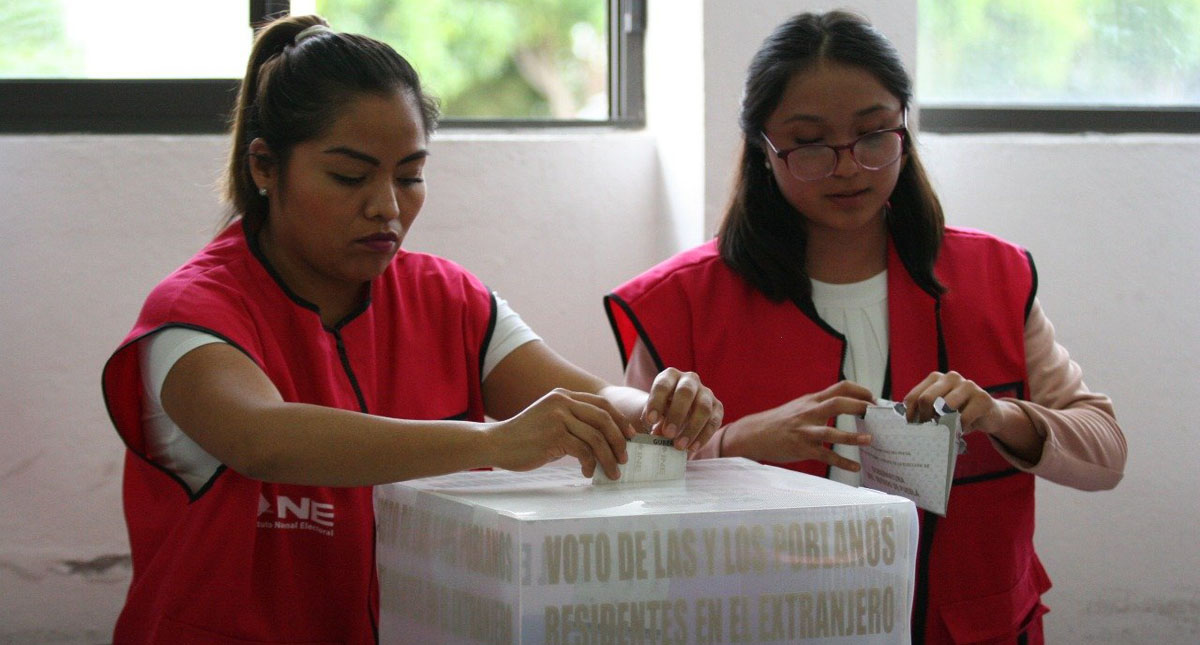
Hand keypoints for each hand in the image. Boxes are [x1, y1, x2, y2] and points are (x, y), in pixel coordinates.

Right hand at [487, 388, 634, 478]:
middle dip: (619, 440)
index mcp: (563, 395)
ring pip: (596, 437)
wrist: (497, 443)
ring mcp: (558, 418)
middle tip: (624, 458)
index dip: (620, 420)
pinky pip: (583, 451)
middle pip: (603, 418)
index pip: (602, 404)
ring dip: (608, 458)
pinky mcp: (553, 436)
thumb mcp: (550, 419)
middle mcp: (562, 402)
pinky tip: (588, 472)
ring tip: (611, 472)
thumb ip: (572, 421)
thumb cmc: (525, 437)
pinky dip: (590, 464)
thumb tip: (603, 439)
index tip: (629, 437)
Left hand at [642, 368, 722, 452]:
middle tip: (668, 434)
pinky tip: (692, 448)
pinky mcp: (717, 407)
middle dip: (677, 414)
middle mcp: (690, 380)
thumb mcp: (654, 412)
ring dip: (692, 428)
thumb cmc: (662, 410)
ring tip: (679, 446)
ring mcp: (706, 392)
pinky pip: (714, 422)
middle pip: (686, 392)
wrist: (678, 412)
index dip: (656, 402)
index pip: (663, 385)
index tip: (650, 420)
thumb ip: (653, 421)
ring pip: (703, 408)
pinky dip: (703, 436)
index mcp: (670, 376)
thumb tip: (656, 435)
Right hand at [722, 381, 874, 469]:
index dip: (860, 391)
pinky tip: (855, 467)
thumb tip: (845, 404)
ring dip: (852, 436)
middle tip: (877, 415)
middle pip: (838, 403)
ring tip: (870, 440)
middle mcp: (809, 412)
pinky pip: (825, 456)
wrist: (753, 434)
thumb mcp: (800, 406)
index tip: (874, 399)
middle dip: (860, 407)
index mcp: (811, 400)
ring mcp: (805, 431)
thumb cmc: (779, 422)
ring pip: (831, 432)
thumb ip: (820, 405)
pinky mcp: (801, 449)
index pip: (840, 387)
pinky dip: (842, 462)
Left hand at [902, 370, 1008, 433]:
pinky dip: (960, 428)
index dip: (911, 414)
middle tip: (929, 431)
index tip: (913, 427)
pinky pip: (964, 417)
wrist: (989, 414)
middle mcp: (951, 377)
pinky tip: (961, 430)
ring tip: (944, 431)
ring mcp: (968, 385)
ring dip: (942, 423)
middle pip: (926, 399)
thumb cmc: (958, 412)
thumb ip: (925, 410)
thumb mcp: (939, 408)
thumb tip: (909, 423)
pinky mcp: (982, 398)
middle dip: (925, 418)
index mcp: (936, 378)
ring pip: (945, 406)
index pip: (915, 396)